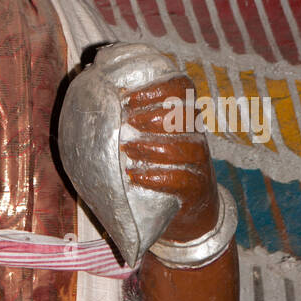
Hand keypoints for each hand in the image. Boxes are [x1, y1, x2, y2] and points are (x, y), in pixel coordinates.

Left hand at [120, 76, 218, 242]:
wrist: (190, 212)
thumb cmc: (159, 166)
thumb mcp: (149, 137)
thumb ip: (129, 117)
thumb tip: (100, 89)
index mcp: (182, 116)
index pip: (181, 87)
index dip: (156, 88)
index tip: (127, 97)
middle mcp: (195, 135)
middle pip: (186, 114)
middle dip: (154, 115)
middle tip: (129, 120)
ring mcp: (200, 163)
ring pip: (188, 146)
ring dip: (153, 146)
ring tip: (128, 148)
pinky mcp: (197, 189)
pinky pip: (182, 179)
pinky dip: (156, 176)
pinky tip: (134, 175)